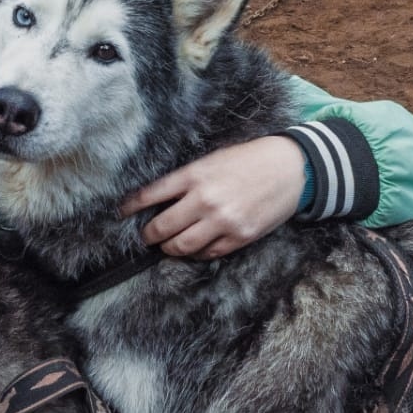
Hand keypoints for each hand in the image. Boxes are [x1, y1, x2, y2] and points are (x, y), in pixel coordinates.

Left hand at [119, 135, 304, 258]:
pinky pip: (208, 253)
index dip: (132, 207)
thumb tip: (162, 198)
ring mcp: (222, 220)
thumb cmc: (250, 159)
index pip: (151, 194)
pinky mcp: (239, 236)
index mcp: (195, 174)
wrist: (290, 168)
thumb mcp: (213, 159)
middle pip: (162, 227)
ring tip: (166, 246)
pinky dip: (197, 253)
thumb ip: (188, 178)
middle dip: (148, 235)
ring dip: (169, 248)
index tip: (121, 213)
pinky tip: (194, 248)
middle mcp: (205, 199)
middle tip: (145, 236)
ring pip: (182, 246)